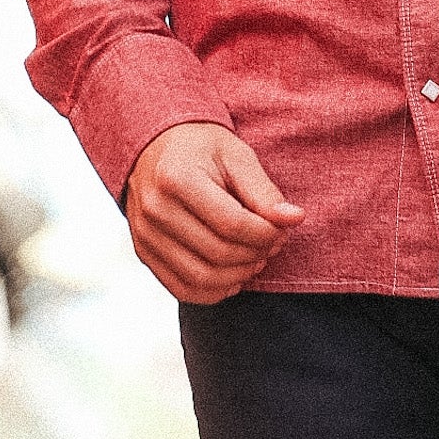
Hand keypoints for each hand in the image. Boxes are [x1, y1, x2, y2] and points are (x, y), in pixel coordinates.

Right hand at [125, 121, 303, 303]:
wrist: (155, 148)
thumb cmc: (201, 148)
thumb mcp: (236, 155)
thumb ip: (263, 190)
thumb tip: (294, 219)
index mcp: (176, 178)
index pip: (231, 223)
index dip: (265, 233)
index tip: (283, 227)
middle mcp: (154, 210)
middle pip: (217, 252)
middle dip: (256, 253)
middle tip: (275, 242)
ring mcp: (145, 235)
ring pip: (200, 278)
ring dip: (239, 275)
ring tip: (257, 258)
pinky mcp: (144, 253)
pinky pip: (181, 289)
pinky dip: (214, 291)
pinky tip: (234, 275)